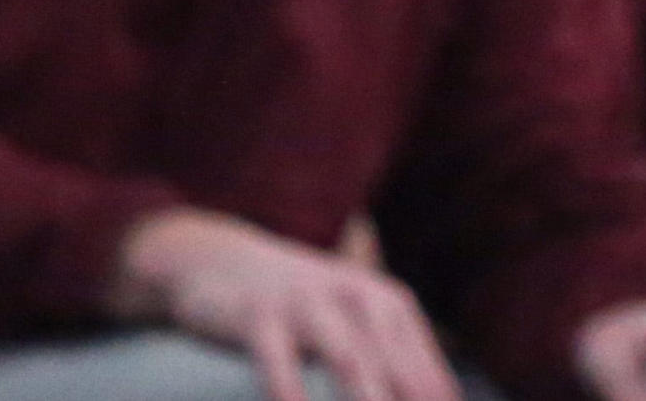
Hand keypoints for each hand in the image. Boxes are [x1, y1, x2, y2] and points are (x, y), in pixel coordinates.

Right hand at [113, 206, 457, 400]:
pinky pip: (279, 363)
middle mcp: (356, 297)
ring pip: (348, 357)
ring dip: (367, 397)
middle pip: (394, 365)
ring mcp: (308, 305)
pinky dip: (292, 394)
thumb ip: (395, 365)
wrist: (220, 260)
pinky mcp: (260, 317)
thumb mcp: (354, 323)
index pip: (425, 368)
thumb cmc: (304, 306)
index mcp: (388, 305)